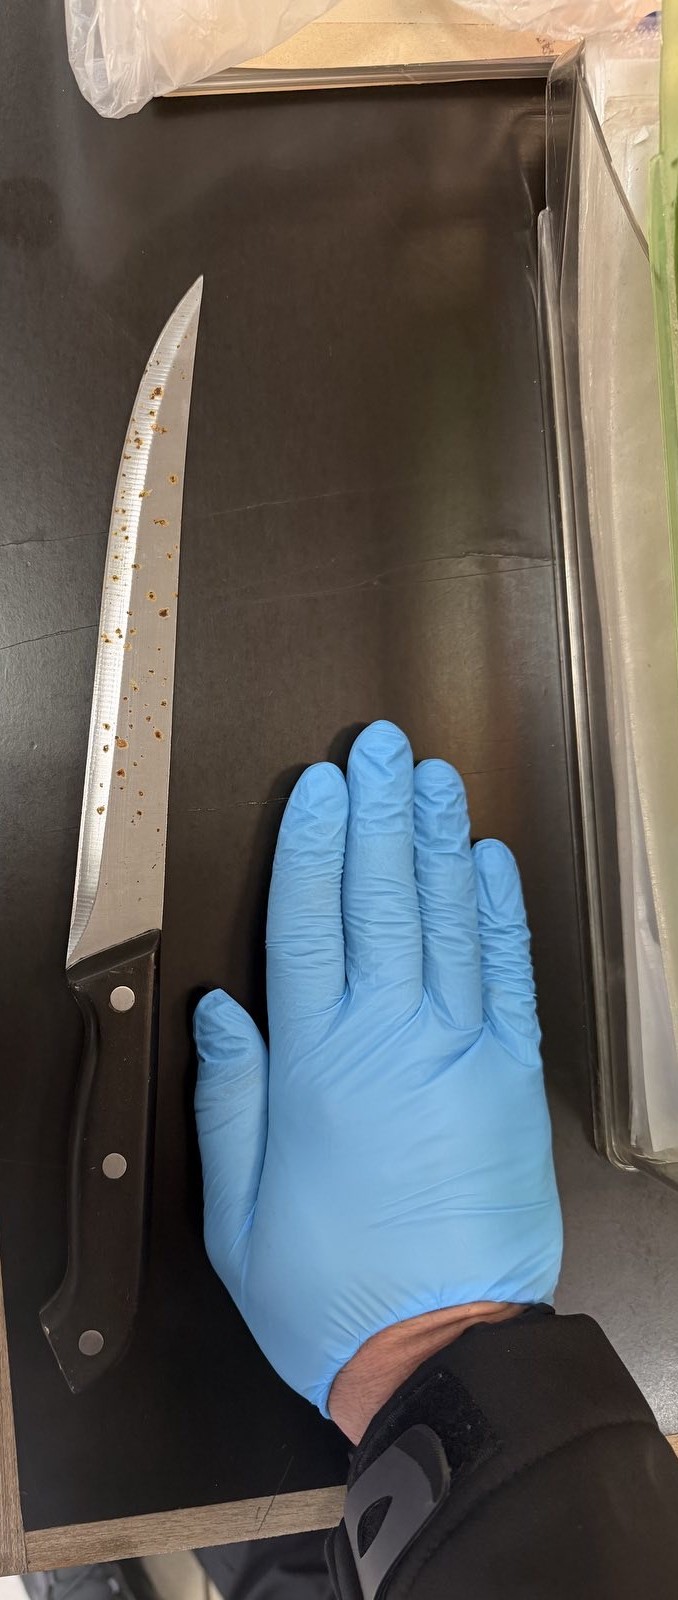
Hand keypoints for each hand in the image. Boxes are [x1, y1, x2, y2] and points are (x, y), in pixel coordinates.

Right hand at [194, 721, 561, 1424]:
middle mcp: (391, 1039)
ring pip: (446, 919)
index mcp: (317, 1065)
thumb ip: (230, 1099)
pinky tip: (488, 861)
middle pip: (382, 899)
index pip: (310, 923)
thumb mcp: (237, 1211)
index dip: (314, 844)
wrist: (443, 1351)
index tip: (319, 785)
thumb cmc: (331, 1289)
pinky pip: (507, 975)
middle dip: (378, 814)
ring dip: (437, 840)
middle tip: (379, 747)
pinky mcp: (512, 1078)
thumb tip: (221, 1012)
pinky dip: (499, 912)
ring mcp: (462, 1051)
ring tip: (430, 777)